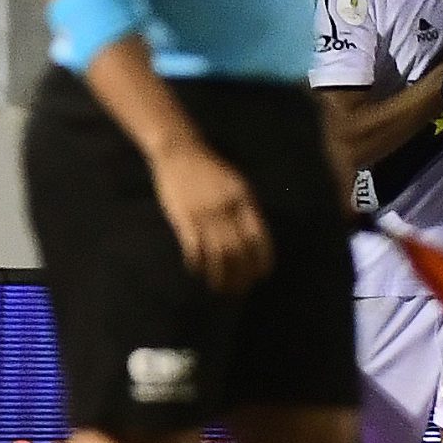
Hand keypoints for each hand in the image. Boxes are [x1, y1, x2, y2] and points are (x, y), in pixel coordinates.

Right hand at [149, 140, 272, 294]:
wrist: (180, 151)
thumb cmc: (211, 169)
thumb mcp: (237, 184)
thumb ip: (247, 209)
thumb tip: (256, 240)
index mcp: (243, 200)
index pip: (259, 238)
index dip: (262, 260)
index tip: (262, 276)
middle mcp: (226, 209)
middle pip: (239, 251)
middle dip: (242, 275)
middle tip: (241, 290)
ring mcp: (204, 214)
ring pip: (218, 254)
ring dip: (221, 276)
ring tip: (221, 289)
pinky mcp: (183, 218)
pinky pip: (194, 248)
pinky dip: (198, 264)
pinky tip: (198, 272)